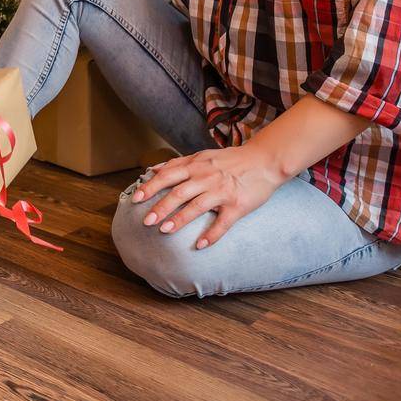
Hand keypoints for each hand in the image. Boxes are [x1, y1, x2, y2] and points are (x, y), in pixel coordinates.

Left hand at [130, 144, 288, 248]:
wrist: (265, 161)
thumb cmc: (231, 160)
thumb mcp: (202, 155)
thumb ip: (178, 163)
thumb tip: (153, 170)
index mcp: (196, 165)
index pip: (167, 175)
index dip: (150, 187)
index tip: (136, 199)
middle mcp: (206, 177)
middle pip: (178, 192)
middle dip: (160, 207)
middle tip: (146, 221)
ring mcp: (222, 191)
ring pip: (197, 206)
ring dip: (179, 219)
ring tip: (164, 231)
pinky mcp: (238, 205)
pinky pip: (223, 222)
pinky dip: (211, 235)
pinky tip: (200, 245)